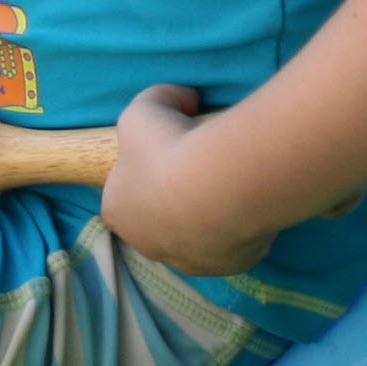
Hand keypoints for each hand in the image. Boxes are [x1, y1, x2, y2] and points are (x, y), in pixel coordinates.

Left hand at [95, 84, 274, 276]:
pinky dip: (239, 228)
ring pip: (196, 238)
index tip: (168, 152)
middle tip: (200, 171)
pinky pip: (233, 245)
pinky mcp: (229, 266)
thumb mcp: (147, 106)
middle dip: (174, 201)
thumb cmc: (169, 145)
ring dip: (207, 218)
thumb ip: (159, 99)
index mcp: (118, 212)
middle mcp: (147, 244)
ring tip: (228, 186)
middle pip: (158, 222)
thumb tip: (184, 99)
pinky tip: (248, 204)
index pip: (123, 195)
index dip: (144, 172)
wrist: (219, 182)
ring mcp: (189, 260)